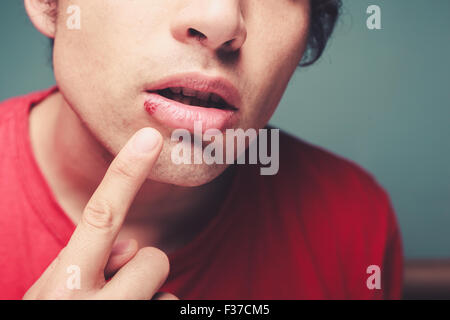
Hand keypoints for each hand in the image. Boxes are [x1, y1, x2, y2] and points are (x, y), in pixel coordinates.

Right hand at [23, 128, 177, 299]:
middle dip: (140, 267)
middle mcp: (93, 309)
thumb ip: (84, 259)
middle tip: (114, 290)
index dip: (125, 174)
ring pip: (165, 289)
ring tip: (115, 310)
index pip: (100, 217)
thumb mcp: (54, 291)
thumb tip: (133, 246)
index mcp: (63, 288)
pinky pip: (168, 307)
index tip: (149, 138)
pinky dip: (151, 309)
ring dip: (144, 295)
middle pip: (152, 257)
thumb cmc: (55, 314)